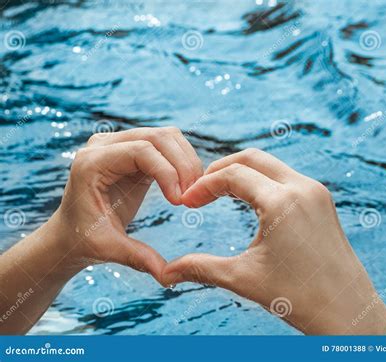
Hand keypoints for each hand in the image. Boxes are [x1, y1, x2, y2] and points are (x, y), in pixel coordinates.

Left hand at [51, 127, 202, 282]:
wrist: (72, 232)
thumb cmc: (84, 239)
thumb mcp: (108, 249)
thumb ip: (137, 257)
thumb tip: (167, 277)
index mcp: (91, 162)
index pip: (140, 150)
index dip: (168, 171)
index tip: (180, 201)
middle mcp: (104, 145)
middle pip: (158, 136)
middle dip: (183, 163)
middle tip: (194, 195)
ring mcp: (119, 144)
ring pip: (166, 136)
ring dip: (186, 160)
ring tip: (193, 191)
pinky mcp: (134, 150)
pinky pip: (166, 146)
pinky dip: (182, 162)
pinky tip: (187, 186)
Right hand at [162, 148, 385, 334]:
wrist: (348, 312)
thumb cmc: (299, 297)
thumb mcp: (243, 278)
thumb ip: (201, 268)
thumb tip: (165, 274)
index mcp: (282, 202)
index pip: (233, 175)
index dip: (204, 186)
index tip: (187, 203)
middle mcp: (302, 187)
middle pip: (252, 158)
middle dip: (221, 169)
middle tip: (200, 190)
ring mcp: (316, 191)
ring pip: (271, 165)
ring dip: (243, 172)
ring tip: (220, 192)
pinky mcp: (322, 200)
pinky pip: (286, 177)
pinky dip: (263, 180)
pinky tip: (250, 199)